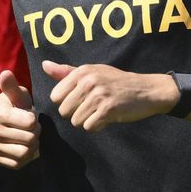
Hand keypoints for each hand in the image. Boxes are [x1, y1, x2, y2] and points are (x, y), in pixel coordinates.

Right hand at [0, 70, 38, 168]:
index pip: (31, 123)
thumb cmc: (12, 106)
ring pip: (25, 153)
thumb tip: (5, 73)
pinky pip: (18, 163)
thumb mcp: (15, 94)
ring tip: (27, 136)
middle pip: (30, 139)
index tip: (30, 115)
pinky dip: (25, 156)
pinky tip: (22, 146)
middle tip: (30, 127)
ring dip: (32, 145)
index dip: (35, 120)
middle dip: (35, 133)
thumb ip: (12, 85)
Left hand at [43, 61, 172, 131]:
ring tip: (100, 112)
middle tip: (92, 107)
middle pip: (64, 111)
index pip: (55, 96)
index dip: (65, 102)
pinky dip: (97, 126)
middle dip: (76, 113)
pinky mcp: (108, 110)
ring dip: (87, 121)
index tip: (80, 99)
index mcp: (82, 71)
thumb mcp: (92, 72)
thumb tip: (44, 65)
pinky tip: (106, 118)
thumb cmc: (116, 81)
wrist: (146, 90)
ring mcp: (98, 96)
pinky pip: (89, 127)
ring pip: (76, 121)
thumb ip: (66, 72)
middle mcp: (88, 81)